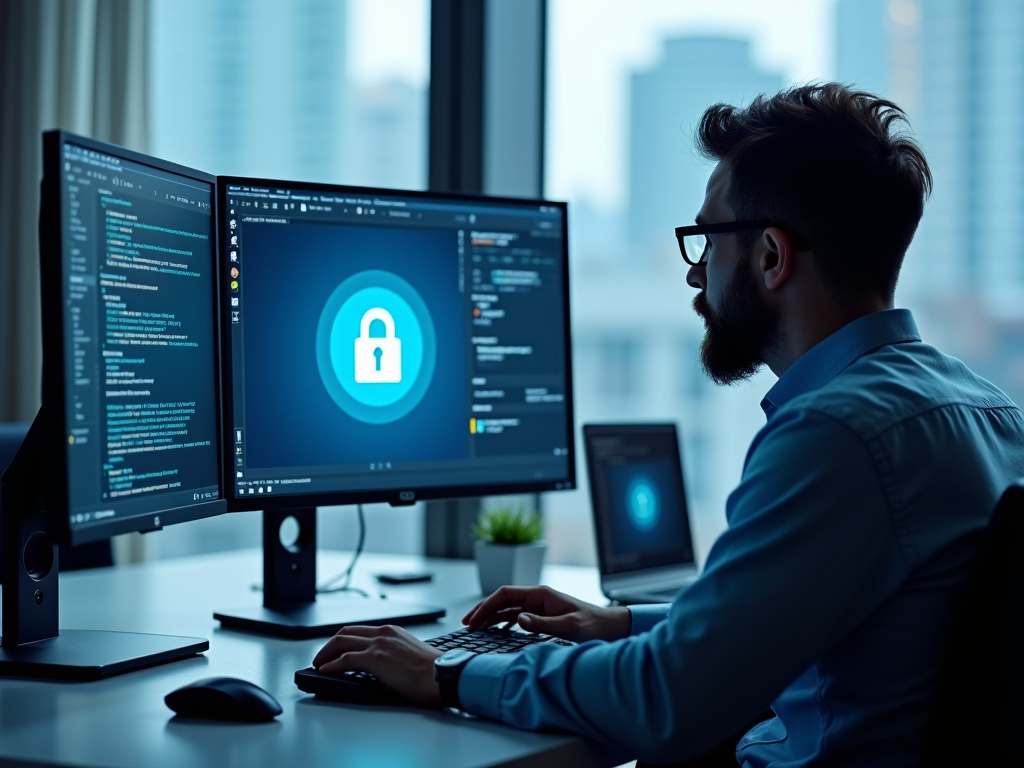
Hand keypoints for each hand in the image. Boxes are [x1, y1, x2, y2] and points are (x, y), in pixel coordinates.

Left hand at [312, 625, 443, 705]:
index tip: (335, 649)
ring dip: (325, 654)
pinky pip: (344, 660)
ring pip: (341, 643)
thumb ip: (394, 653)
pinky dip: (331, 665)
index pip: (359, 630)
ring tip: (317, 664)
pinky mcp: (375, 659)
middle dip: (328, 645)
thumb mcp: (411, 654)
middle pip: (345, 633)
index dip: (343, 640)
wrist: (444, 675)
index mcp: (393, 631)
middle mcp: (383, 633)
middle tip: (321, 657)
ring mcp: (378, 645)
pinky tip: (324, 671)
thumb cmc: (434, 671)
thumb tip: (383, 666)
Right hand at [462, 585, 630, 642]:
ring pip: (507, 608)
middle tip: (466, 624)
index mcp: (541, 594)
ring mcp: (540, 606)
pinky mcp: (543, 615)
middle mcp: (538, 597)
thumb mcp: (568, 627)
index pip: (505, 594)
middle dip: (483, 610)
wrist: (611, 627)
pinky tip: (494, 630)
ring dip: (490, 617)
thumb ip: (542, 624)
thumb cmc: (593, 625)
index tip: (473, 620)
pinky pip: (516, 616)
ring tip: (474, 628)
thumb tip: (518, 619)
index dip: (486, 606)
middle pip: (502, 599)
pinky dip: (502, 622)